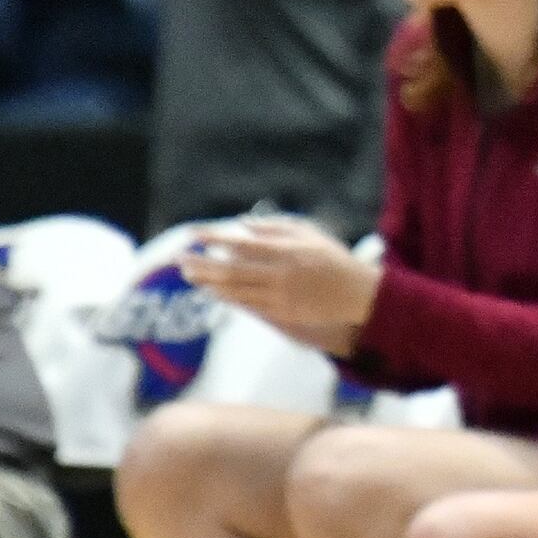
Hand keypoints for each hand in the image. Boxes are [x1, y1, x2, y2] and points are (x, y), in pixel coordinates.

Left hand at [180, 216, 379, 353]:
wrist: (356, 293)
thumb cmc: (332, 257)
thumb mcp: (309, 232)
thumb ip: (276, 227)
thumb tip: (243, 224)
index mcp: (286, 251)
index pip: (240, 243)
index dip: (213, 239)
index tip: (192, 234)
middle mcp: (279, 274)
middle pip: (230, 270)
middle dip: (202, 264)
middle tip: (180, 259)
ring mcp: (279, 296)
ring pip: (234, 290)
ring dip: (208, 282)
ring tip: (190, 274)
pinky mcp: (281, 312)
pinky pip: (246, 304)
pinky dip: (226, 297)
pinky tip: (212, 290)